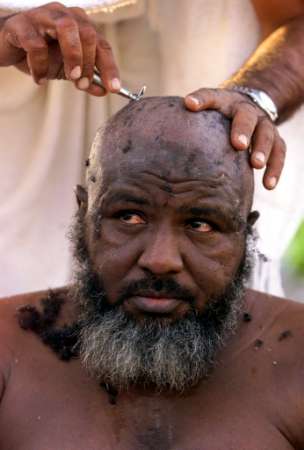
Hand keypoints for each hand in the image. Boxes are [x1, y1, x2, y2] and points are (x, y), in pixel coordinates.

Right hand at [0, 2, 119, 95]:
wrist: (7, 48)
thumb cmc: (40, 54)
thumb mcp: (67, 70)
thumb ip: (86, 80)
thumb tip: (104, 91)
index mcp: (79, 25)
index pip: (101, 44)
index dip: (109, 67)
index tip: (113, 88)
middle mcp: (64, 15)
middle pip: (88, 34)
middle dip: (88, 63)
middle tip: (81, 84)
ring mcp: (42, 16)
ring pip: (66, 28)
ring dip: (72, 56)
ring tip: (69, 77)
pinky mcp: (21, 24)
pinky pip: (36, 45)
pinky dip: (40, 66)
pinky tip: (40, 80)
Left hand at [184, 88, 285, 189]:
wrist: (249, 107)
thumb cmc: (218, 119)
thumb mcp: (205, 115)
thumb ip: (187, 124)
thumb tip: (151, 149)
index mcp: (224, 102)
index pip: (212, 96)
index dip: (202, 99)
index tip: (190, 104)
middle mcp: (245, 110)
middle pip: (246, 116)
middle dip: (243, 129)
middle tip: (238, 144)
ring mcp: (263, 124)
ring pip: (267, 134)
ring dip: (262, 149)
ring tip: (255, 164)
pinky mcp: (275, 138)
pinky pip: (280, 152)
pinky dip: (275, 168)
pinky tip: (268, 185)